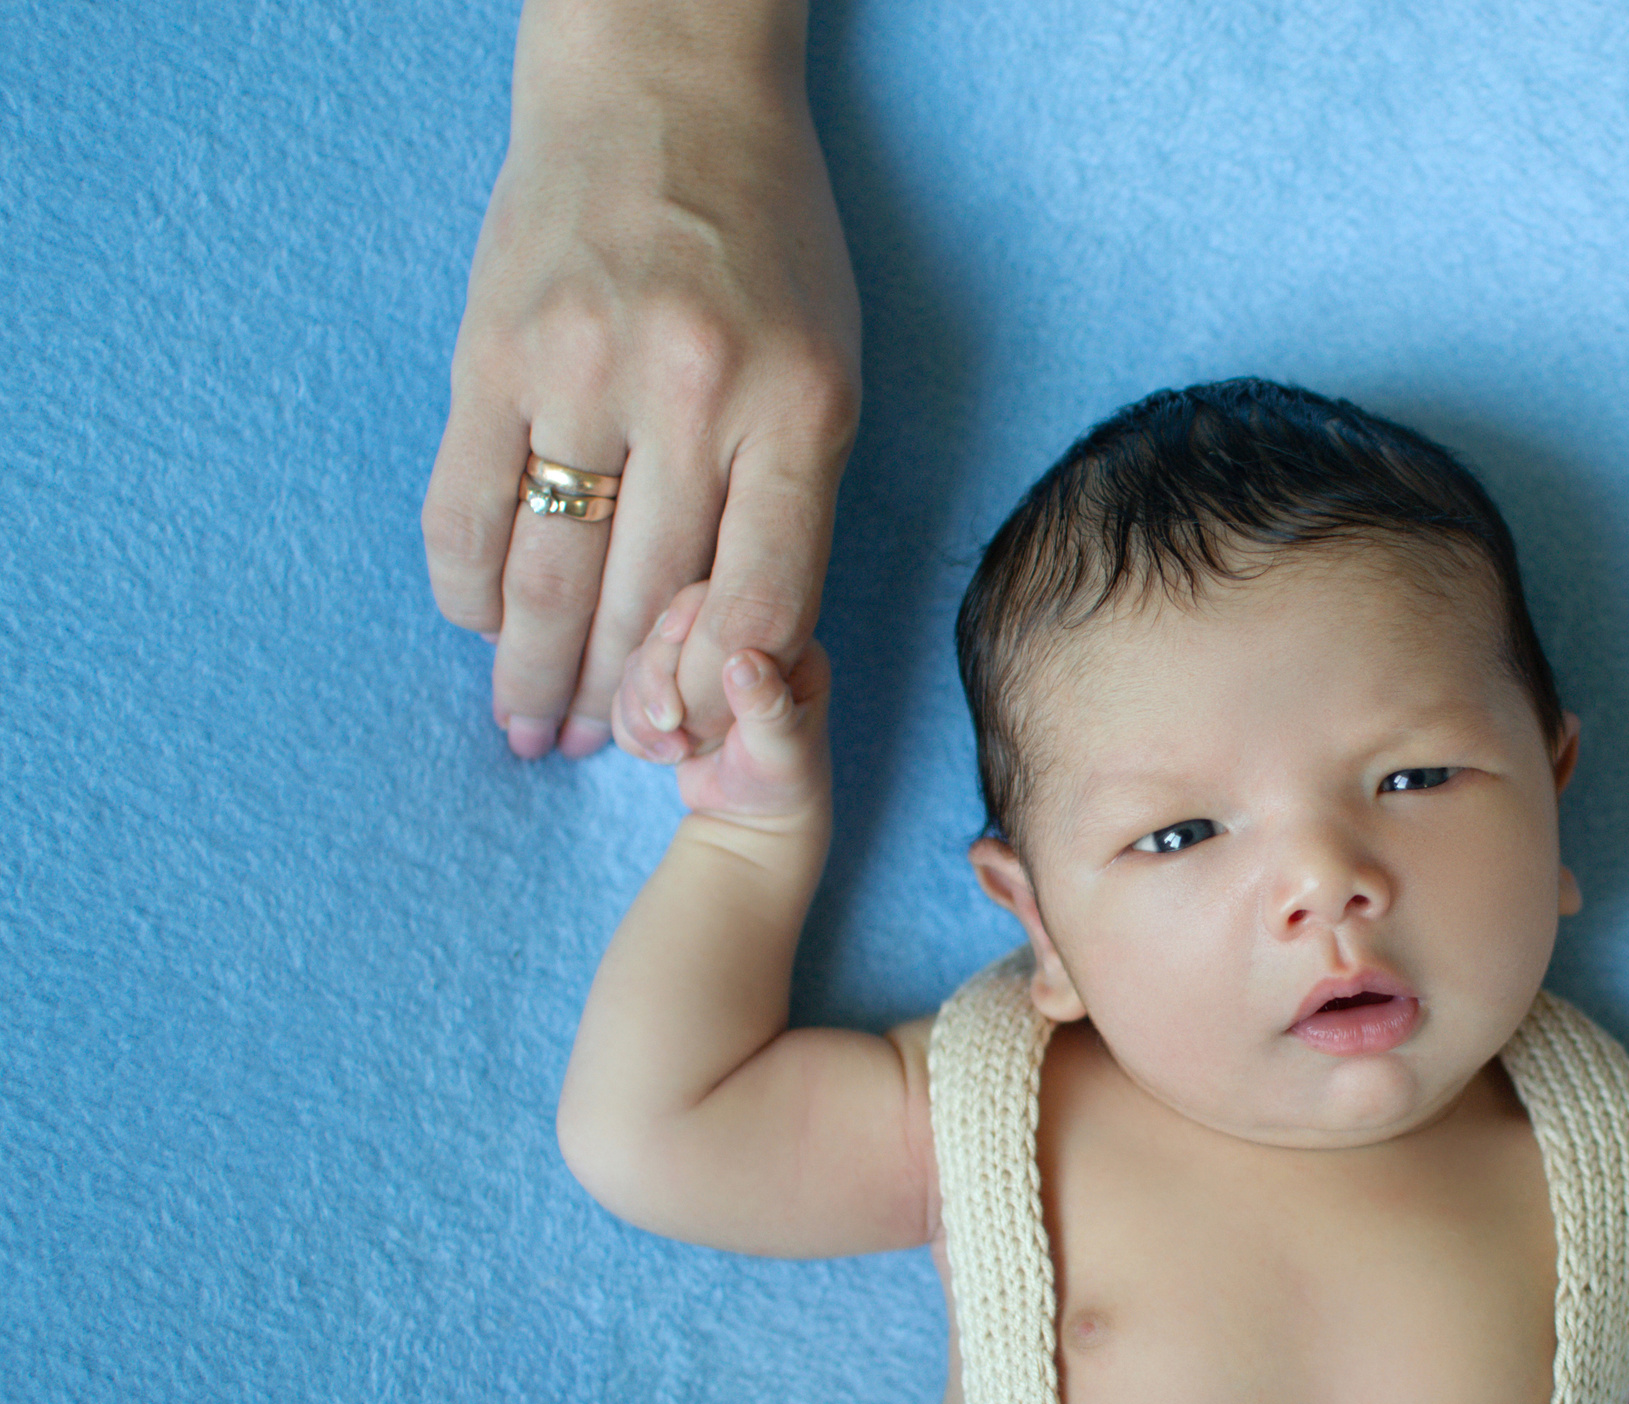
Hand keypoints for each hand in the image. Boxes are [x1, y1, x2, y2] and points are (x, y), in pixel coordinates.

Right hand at [421, 1, 859, 761]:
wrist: (662, 91)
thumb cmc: (768, 241)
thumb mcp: (828, 366)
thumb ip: (792, 497)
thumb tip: (736, 648)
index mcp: (797, 408)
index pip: (760, 601)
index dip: (723, 695)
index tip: (702, 743)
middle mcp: (690, 394)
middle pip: (646, 603)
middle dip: (624, 704)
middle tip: (604, 752)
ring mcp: (580, 370)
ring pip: (549, 573)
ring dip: (535, 671)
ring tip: (533, 728)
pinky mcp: (489, 349)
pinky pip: (464, 505)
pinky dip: (468, 586)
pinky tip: (480, 625)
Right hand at [620, 581, 833, 827]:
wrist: (752, 819)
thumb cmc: (781, 782)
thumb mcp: (781, 749)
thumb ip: (765, 705)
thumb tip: (742, 661)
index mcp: (780, 640)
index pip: (723, 598)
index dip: (687, 613)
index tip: (673, 640)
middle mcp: (734, 643)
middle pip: (667, 627)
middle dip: (656, 678)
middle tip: (672, 726)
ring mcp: (695, 666)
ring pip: (637, 660)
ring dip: (642, 711)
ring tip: (675, 754)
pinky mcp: (665, 692)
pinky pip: (623, 693)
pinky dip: (631, 728)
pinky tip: (664, 756)